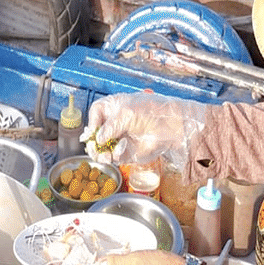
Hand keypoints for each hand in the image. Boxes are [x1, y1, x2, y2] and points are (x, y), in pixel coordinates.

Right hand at [82, 93, 208, 165]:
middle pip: (96, 133)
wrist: (170, 126)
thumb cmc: (151, 112)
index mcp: (114, 107)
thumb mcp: (125, 114)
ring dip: (100, 153)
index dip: (92, 121)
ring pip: (102, 148)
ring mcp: (121, 138)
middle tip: (93, 147)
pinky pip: (114, 157)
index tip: (93, 130)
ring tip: (103, 155)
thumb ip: (109, 127)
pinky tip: (118, 152)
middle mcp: (115, 123)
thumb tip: (97, 139)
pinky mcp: (127, 152)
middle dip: (93, 141)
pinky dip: (114, 156)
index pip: (96, 113)